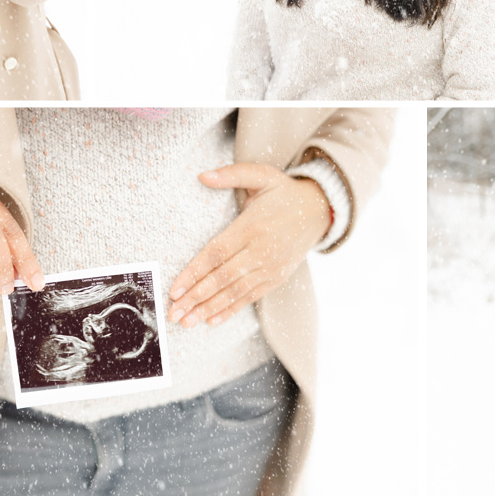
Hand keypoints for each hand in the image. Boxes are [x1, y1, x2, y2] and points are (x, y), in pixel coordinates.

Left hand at [167, 163, 330, 327]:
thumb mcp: (262, 175)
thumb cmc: (284, 192)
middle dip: (195, 297)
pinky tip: (212, 320)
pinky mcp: (277, 277)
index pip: (216, 253)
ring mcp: (271, 267)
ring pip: (235, 292)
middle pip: (222, 278)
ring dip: (209, 309)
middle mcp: (261, 250)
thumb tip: (202, 175)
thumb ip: (231, 174)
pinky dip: (231, 310)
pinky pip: (251, 297)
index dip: (194, 273)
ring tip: (187, 321)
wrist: (321, 209)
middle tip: (173, 313)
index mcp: (252, 226)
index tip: (174, 289)